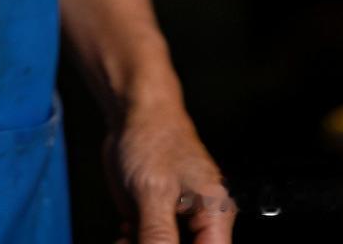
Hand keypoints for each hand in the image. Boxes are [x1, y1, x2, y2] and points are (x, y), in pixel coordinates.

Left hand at [104, 102, 235, 241]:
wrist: (130, 111)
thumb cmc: (151, 135)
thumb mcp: (153, 191)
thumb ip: (158, 234)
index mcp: (216, 214)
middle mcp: (201, 220)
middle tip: (136, 238)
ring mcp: (177, 219)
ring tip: (128, 235)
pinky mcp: (157, 216)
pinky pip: (149, 241)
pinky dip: (135, 241)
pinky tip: (125, 232)